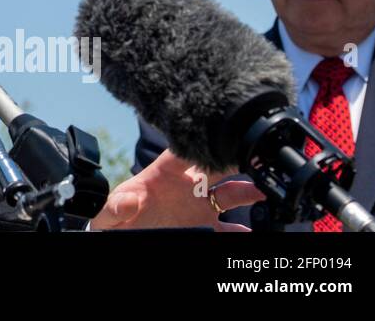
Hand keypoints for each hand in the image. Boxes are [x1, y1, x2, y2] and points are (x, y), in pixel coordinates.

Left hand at [88, 149, 265, 231]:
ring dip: (247, 191)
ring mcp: (199, 205)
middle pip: (214, 166)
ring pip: (230, 193)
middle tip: (247, 158)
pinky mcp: (205, 225)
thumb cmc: (118, 216)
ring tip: (263, 190)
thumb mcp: (111, 210)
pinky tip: (252, 230)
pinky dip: (242, 229)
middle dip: (231, 160)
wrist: (126, 233)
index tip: (213, 142)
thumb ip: (116, 206)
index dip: (198, 145)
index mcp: (163, 173)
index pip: (183, 152)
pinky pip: (229, 227)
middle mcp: (187, 185)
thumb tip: (128, 201)